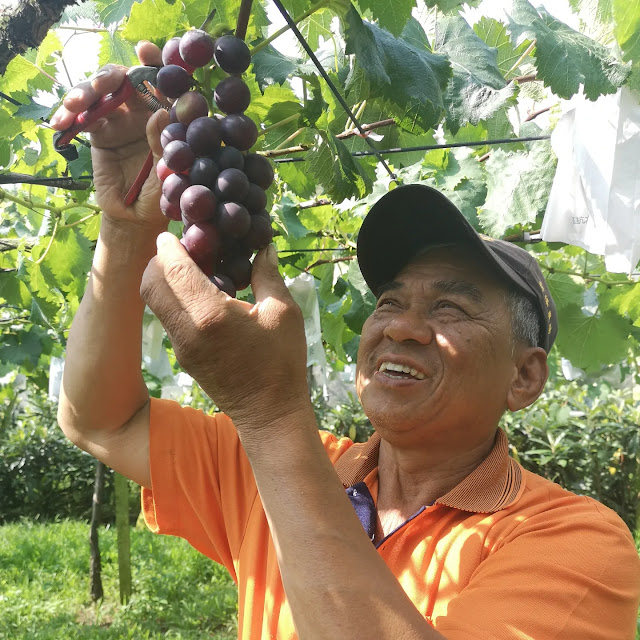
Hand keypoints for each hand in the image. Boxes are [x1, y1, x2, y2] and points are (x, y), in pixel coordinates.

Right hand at [50, 42, 168, 228]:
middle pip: (126, 80)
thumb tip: (160, 112)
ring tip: (75, 104)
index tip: (145, 49)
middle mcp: (144, 112)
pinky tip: (61, 121)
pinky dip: (68, 114)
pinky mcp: (98, 130)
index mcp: (167, 116)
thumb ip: (163, 143)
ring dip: (85, 91)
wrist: (135, 217)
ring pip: (100, 92)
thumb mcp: (167, 172)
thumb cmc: (160, 196)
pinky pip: (82, 114)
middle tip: (103, 82)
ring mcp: (120, 119)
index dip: (155, 63)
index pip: (163, 84)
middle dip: (110, 75)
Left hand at [140, 233, 310, 430]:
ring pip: (155, 302)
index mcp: (210, 315)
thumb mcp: (283, 313)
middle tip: (183, 249)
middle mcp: (186, 330)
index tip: (175, 231)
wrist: (269, 414)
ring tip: (194, 269)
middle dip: (159, 261)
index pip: (172, 268)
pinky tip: (201, 295)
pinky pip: (169, 318)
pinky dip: (174, 299)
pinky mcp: (183, 357)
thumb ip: (268, 275)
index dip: (169, 246)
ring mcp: (181, 346)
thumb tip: (263, 248)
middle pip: (150, 285)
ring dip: (165, 280)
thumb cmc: (282, 363)